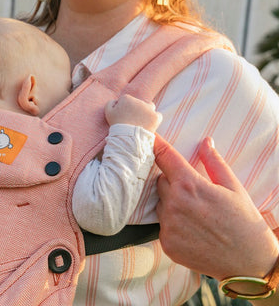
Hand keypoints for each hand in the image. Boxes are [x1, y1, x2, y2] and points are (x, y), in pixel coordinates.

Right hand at [105, 94, 161, 131]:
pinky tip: (149, 125)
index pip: (127, 100)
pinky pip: (158, 115)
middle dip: (137, 110)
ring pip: (149, 107)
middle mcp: (139, 101)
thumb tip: (116, 101)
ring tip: (142, 122)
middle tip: (133, 120)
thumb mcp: (108, 112)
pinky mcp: (156, 117)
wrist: (127, 138)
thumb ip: (111, 103)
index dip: (125, 108)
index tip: (124, 116)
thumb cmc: (117, 126)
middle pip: (139, 103)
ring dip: (147, 112)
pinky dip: (154, 119)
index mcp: (127, 98)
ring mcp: (148, 109)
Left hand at [154, 135, 278, 280]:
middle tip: (194, 193)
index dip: (156, 145)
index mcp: (190, 185)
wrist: (249, 262)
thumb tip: (205, 142)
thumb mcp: (234, 187)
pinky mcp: (166, 243)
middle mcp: (174, 204)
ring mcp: (168, 225)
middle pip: (160, 182)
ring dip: (170, 204)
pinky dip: (172, 225)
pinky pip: (162, 226)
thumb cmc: (244, 221)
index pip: (164, 157)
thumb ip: (215, 162)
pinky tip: (192, 230)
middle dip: (172, 182)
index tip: (149, 137)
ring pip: (159, 204)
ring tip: (196, 214)